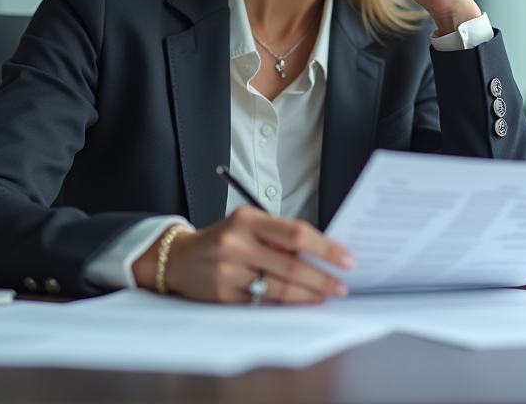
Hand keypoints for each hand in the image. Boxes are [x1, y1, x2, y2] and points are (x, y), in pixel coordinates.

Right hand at [133, 207, 353, 303]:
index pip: (296, 233)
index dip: (326, 248)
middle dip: (323, 279)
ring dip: (309, 295)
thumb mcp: (247, 224)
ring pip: (280, 289)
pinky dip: (286, 305)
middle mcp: (236, 244)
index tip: (346, 259)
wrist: (179, 259)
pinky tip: (300, 303)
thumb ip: (279, 235)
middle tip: (341, 286)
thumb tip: (321, 253)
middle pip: (291, 266)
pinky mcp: (224, 296)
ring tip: (325, 295)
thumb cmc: (223, 239)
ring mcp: (229, 272)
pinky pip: (264, 303)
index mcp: (247, 220)